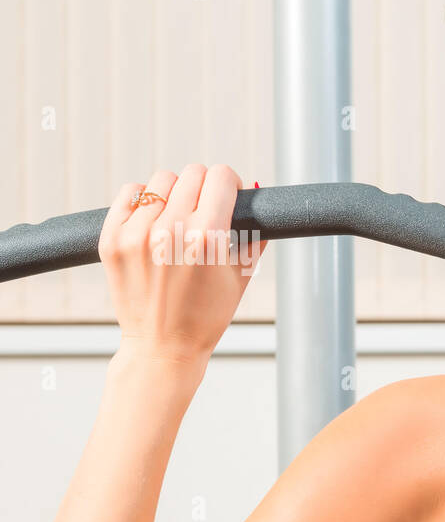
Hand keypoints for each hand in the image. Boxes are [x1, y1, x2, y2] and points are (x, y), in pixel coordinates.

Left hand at [99, 164, 266, 363]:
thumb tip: (254, 199)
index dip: (230, 183)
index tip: (229, 193)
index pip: (220, 177)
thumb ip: (253, 235)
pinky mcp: (112, 239)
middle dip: (205, 187)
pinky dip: (143, 199)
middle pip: (192, 174)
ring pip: (161, 181)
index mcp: (206, 239)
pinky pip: (129, 193)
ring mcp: (137, 234)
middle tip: (206, 207)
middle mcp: (170, 231)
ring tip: (178, 216)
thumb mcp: (241, 277)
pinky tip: (153, 218)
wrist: (163, 347)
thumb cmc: (206, 316)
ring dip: (175, 192)